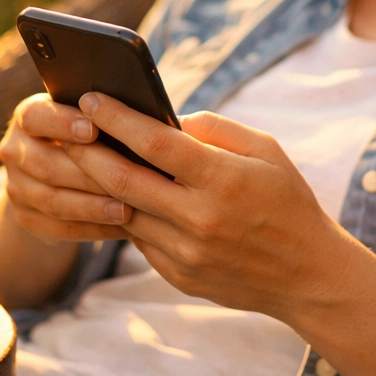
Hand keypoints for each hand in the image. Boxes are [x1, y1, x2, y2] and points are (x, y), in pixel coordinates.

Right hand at [0, 93, 133, 241]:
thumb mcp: (86, 114)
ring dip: (92, 208)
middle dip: (88, 174)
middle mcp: (14, 149)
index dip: (62, 123)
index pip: (35, 117)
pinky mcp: (26, 217)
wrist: (56, 165)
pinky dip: (92, 229)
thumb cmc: (87, 130)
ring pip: (53, 201)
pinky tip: (122, 228)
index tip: (94, 129)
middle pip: (46, 164)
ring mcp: (17, 186)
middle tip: (125, 180)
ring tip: (127, 211)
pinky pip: (59, 228)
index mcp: (27, 115)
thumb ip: (101, 114)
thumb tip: (138, 117)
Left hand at [62, 93, 350, 318]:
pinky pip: (139, 239)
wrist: (309, 277)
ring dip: (98, 184)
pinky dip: (125, 213)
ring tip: (80, 157)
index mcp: (222, 180)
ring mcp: (186, 253)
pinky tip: (115, 194)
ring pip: (124, 211)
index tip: (90, 97)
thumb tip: (166, 119)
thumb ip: (214, 129)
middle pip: (122, 179)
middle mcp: (199, 219)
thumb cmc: (288, 201)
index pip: (154, 143)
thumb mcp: (265, 150)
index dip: (117, 118)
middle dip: (86, 151)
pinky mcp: (178, 276)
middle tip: (66, 128)